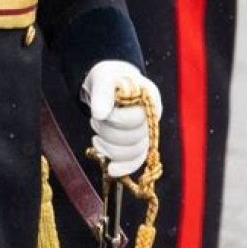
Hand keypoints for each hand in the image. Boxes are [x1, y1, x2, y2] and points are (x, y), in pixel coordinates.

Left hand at [81, 60, 161, 177]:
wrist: (110, 85)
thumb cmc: (109, 79)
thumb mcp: (103, 79)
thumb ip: (102, 94)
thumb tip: (99, 114)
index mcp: (150, 97)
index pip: (137, 118)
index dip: (116, 119)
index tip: (99, 113)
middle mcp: (152, 117)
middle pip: (135, 138)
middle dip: (109, 133)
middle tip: (94, 122)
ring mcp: (147, 132)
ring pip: (134, 152)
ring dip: (110, 149)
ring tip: (96, 137)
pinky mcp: (139, 144)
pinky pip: (137, 161)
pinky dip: (123, 167)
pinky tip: (111, 168)